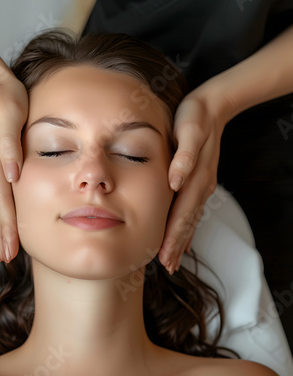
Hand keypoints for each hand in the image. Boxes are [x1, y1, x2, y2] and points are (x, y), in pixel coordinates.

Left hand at [158, 94, 225, 273]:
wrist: (211, 107)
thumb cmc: (194, 117)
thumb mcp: (188, 131)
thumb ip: (183, 157)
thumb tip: (174, 182)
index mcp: (195, 178)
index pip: (181, 215)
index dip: (173, 238)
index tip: (164, 257)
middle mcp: (200, 187)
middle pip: (187, 223)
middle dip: (176, 246)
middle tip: (167, 267)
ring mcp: (202, 186)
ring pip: (191, 219)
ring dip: (182, 241)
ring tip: (173, 260)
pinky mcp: (199, 181)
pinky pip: (193, 210)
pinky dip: (188, 227)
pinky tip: (184, 237)